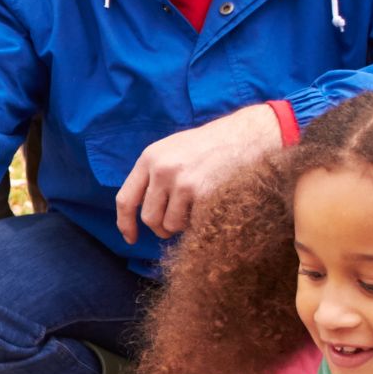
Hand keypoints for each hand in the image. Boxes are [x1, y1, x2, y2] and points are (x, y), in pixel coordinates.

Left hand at [116, 103, 286, 243]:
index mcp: (150, 158)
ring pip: (170, 225)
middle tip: (175, 224)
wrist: (247, 135)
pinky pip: (192, 225)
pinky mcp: (203, 194)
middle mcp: (161, 170)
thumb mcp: (173, 149)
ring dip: (183, 225)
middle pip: (149, 218)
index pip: (125, 199)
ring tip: (196, 208)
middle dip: (161, 228)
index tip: (131, 238)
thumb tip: (144, 210)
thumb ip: (154, 174)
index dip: (125, 223)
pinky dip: (199, 223)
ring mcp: (182, 182)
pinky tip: (210, 205)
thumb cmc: (212, 144)